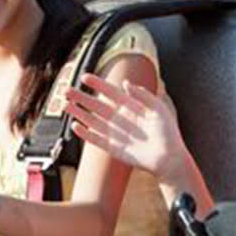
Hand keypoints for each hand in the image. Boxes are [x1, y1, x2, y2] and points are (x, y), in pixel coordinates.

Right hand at [64, 74, 187, 182]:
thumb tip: (125, 82)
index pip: (110, 92)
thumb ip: (142, 95)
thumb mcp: (158, 108)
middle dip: (81, 98)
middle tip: (67, 90)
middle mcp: (120, 118)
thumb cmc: (168, 132)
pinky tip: (76, 125)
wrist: (169, 158)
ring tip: (65, 105)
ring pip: (92, 121)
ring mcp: (115, 133)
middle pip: (96, 105)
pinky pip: (95, 139)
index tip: (85, 77)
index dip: (97, 84)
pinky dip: (85, 133)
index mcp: (131, 106)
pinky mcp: (112, 147)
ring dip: (79, 113)